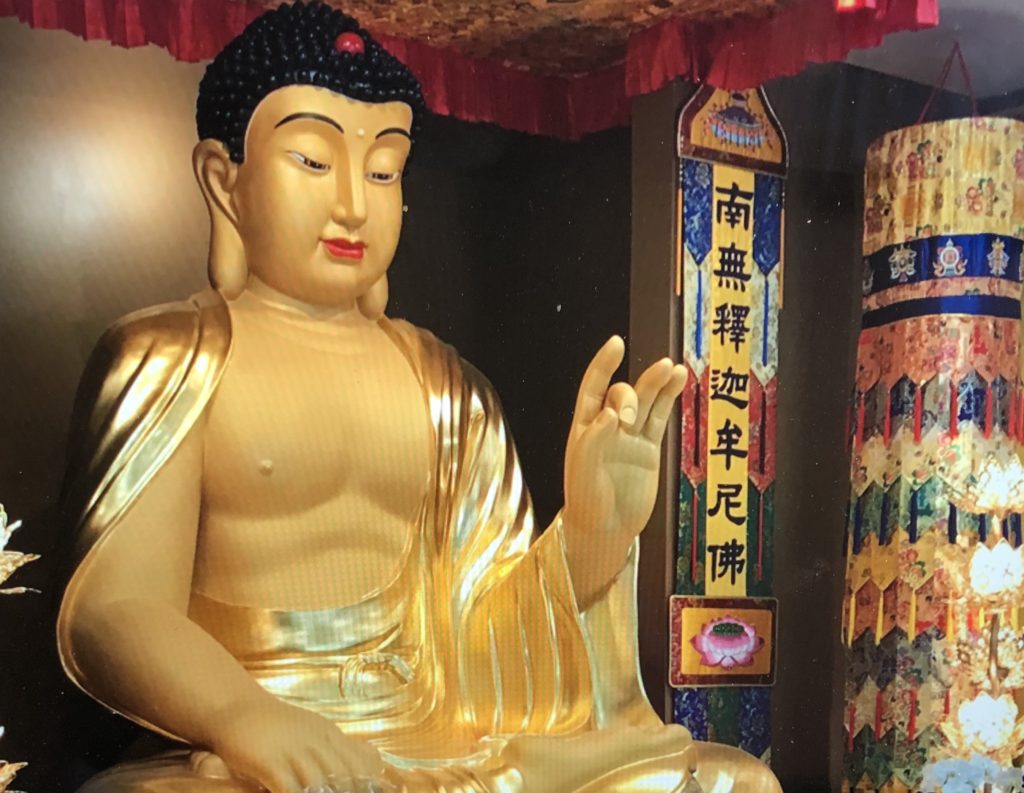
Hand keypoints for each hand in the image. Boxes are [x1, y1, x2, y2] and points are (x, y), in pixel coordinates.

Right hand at [203, 697, 392, 792]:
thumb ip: (335, 748)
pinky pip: (287, 788)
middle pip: (343, 776)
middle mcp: (315, 740)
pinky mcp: (268, 760)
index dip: (368, 784)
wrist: (235, 707)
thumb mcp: (312, 730)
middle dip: (349, 792)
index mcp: (329, 734)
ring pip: (318, 785)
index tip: (374, 792)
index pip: (360, 762)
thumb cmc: (274, 725)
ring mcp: (292, 749)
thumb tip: (368, 763)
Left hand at [562, 336, 685, 606]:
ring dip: (656, 382)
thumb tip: (609, 414)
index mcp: (584, 427)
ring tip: (671, 367)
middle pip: (621, 395)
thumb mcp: (583, 471)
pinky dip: (669, 399)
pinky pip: (660, 418)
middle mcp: (607, 427)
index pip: (593, 387)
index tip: (617, 343)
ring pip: (645, 401)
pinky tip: (680, 380)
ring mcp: (630, 437)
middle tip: (628, 419)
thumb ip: (595, 440)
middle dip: (627, 397)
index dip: (603, 365)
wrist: (605, 531)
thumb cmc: (586, 501)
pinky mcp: (649, 449)